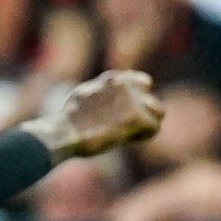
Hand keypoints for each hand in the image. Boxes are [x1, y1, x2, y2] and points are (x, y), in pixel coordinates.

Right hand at [29, 69, 162, 161]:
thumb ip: (102, 90)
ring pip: (158, 112)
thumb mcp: (83, 96)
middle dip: (143, 114)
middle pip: (152, 99)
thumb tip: (110, 87)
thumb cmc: (67, 121)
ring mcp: (131, 100)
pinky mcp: (136, 117)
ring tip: (127, 135)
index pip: (143, 83)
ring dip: (146, 125)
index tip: (124, 114)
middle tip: (125, 129)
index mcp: (112, 79)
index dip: (138, 100)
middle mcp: (124, 85)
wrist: (62, 135)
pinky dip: (142, 137)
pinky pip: (153, 128)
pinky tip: (126, 141)